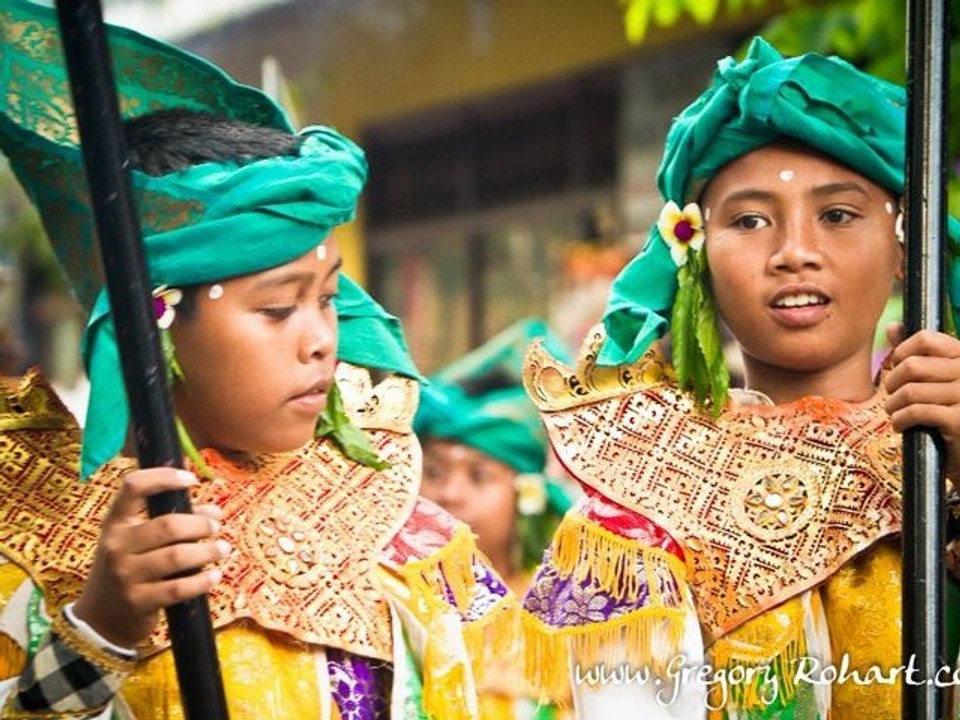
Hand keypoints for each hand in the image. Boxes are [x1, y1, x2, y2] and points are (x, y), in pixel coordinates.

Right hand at [72, 468, 227, 648]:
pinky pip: (178, 588)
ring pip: (177, 556)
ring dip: (207, 551)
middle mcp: (116, 546)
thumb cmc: (129, 569)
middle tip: (216, 526)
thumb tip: (215, 511)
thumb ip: (173, 521)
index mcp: (115, 523)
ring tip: (223, 549)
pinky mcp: (138, 602)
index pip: (133, 487)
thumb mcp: (139, 542)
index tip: (191, 478)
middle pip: (167, 525)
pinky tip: (214, 576)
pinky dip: (202, 581)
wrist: (100, 619)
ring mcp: (125, 575)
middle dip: (199, 524)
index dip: (164, 477)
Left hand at [884, 324, 959, 484]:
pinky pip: (916, 412)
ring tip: (894, 412)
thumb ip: (916, 352)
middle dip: (892, 382)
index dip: (902, 352)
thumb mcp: (936, 378)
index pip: (926, 338)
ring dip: (893, 405)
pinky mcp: (959, 421)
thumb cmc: (948, 410)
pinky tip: (900, 425)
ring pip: (910, 391)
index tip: (897, 367)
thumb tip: (892, 326)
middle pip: (913, 366)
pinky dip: (900, 420)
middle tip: (892, 395)